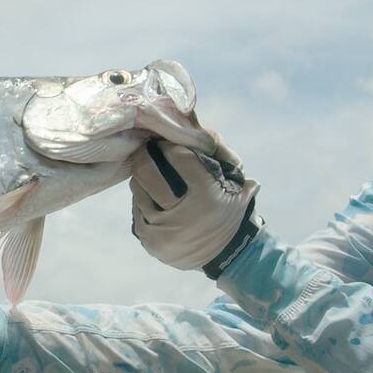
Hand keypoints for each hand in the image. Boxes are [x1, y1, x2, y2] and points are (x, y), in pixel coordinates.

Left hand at [129, 138, 262, 276]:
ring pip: (137, 190)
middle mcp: (182, 216)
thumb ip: (216, 147)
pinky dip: (143, 201)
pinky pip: (137, 211)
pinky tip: (154, 198)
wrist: (229, 255)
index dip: (169, 145)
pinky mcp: (151, 242)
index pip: (176, 155)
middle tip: (149, 150)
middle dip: (146, 155)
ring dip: (143, 179)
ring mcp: (163, 231)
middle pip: (146, 171)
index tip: (168, 142)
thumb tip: (189, 118)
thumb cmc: (231, 207)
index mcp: (205, 196)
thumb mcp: (234, 178)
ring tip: (152, 175)